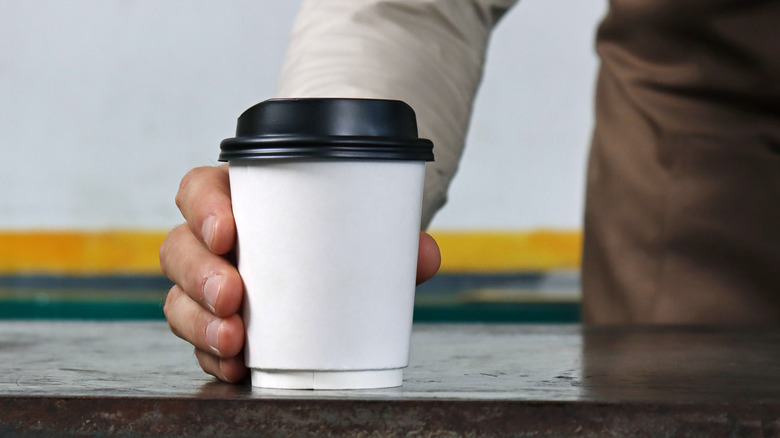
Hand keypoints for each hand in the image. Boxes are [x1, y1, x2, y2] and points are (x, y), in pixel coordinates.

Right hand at [160, 164, 440, 382]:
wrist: (335, 268)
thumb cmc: (333, 239)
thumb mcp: (358, 230)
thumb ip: (390, 239)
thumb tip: (424, 255)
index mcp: (241, 200)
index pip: (201, 189)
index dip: (203, 207)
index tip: (227, 230)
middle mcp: (215, 242)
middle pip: (180, 247)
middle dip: (199, 274)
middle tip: (233, 296)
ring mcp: (210, 284)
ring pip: (179, 298)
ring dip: (200, 322)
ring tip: (234, 341)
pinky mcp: (216, 323)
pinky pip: (198, 341)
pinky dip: (212, 356)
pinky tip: (235, 366)